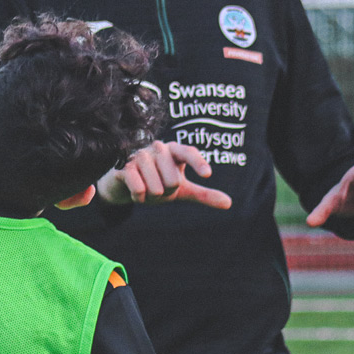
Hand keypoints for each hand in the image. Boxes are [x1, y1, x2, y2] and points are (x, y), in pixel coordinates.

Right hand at [97, 141, 231, 208]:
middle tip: (159, 187)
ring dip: (153, 195)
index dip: (198, 162)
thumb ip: (204, 195)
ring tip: (147, 188)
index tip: (208, 174)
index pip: (189, 152)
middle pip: (173, 180)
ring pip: (156, 187)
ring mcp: (141, 156)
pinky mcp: (124, 167)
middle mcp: (159, 149)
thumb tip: (229, 203)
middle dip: (167, 192)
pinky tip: (136, 192)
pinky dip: (139, 196)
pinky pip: (138, 187)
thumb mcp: (182, 190)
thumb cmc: (158, 183)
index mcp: (175, 151)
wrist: (125, 186)